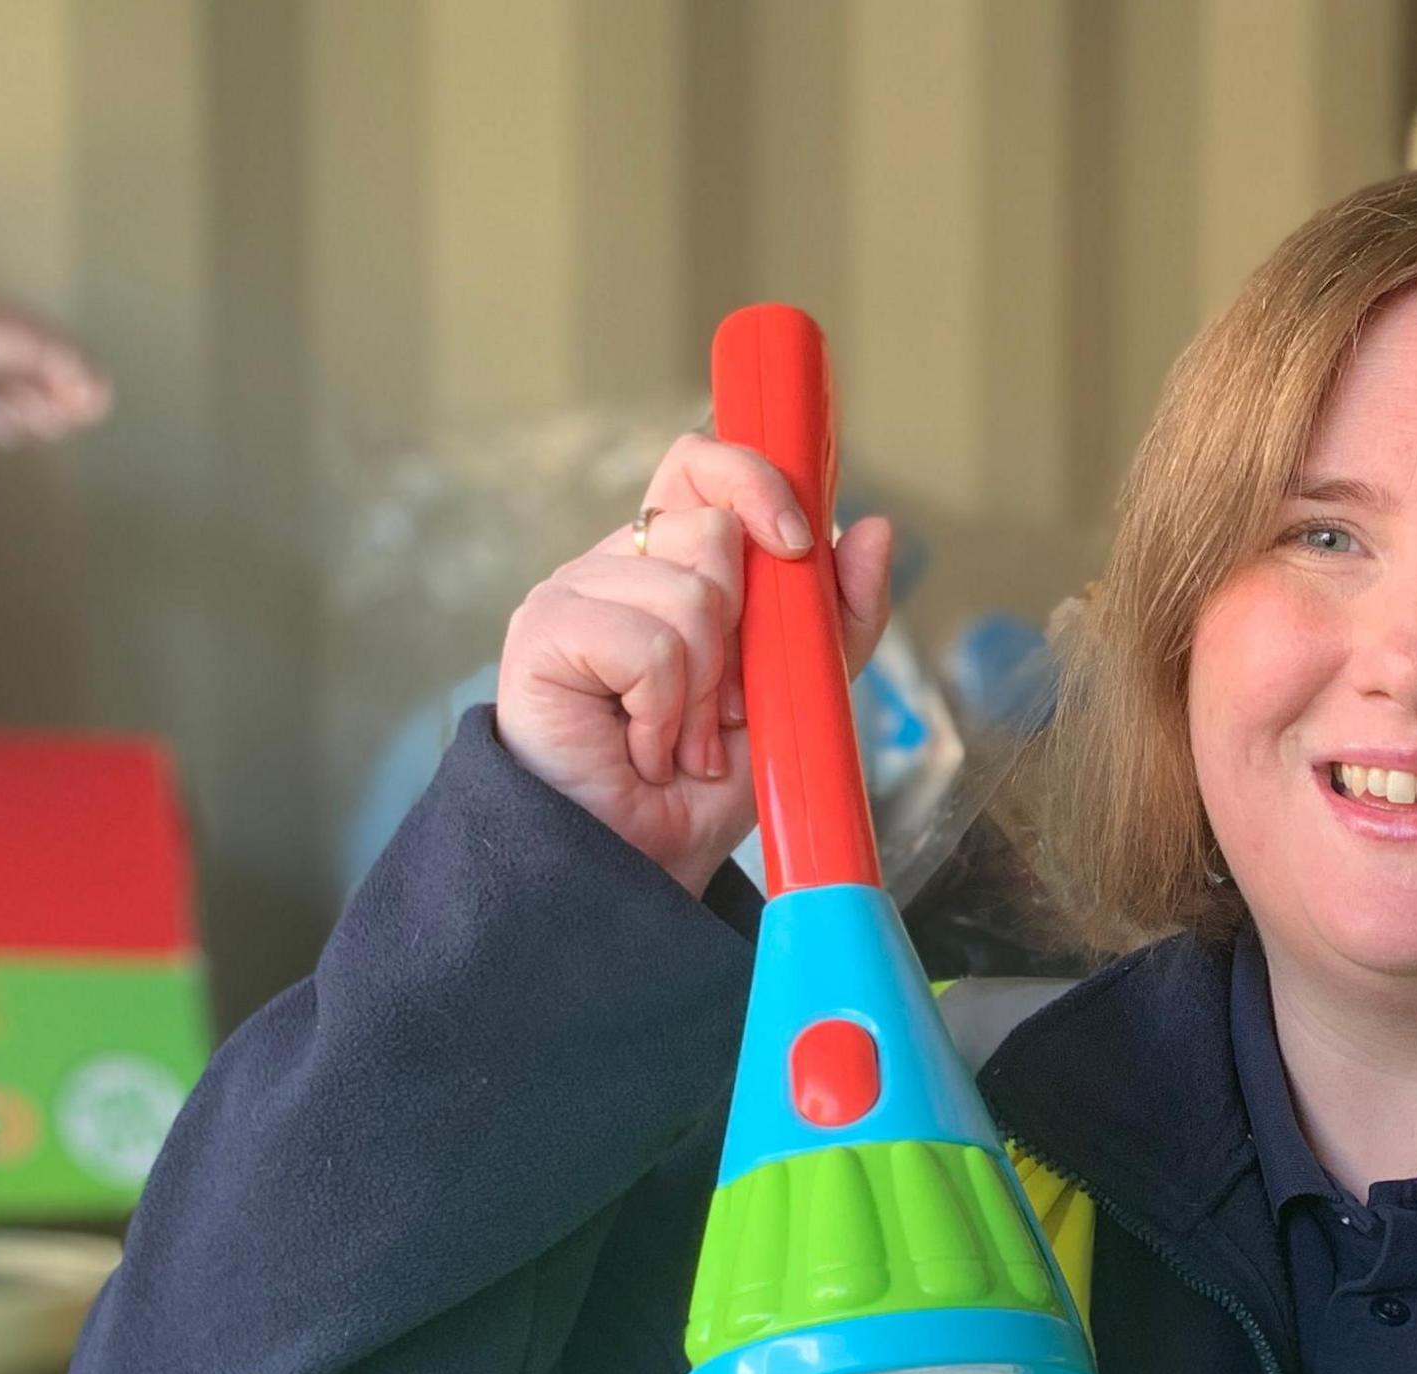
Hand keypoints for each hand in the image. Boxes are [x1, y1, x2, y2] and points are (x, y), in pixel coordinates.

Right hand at [496, 431, 897, 890]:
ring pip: (692, 593)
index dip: (754, 481)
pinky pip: (652, 646)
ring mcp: (572, 591)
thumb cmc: (702, 785)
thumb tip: (874, 528)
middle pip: (714, 532)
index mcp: (670, 562)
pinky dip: (667, 713)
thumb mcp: (795, 693)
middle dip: (741, 638)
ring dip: (705, 692)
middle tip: (717, 710)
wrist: (640, 864)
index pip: (701, 466)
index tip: (796, 545)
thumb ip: (836, 616)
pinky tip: (643, 751)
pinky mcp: (542, 631)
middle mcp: (617, 563)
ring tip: (678, 742)